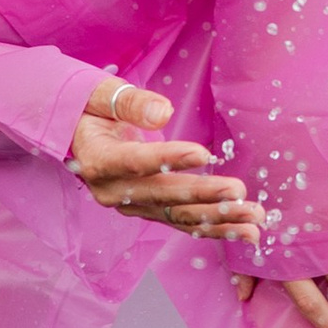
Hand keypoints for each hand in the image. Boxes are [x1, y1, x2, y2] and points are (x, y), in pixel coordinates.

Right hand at [69, 74, 261, 241]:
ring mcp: (130, 207)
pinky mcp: (147, 211)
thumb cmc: (89, 109)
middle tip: (240, 192)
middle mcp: (113, 192)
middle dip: (204, 196)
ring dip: (219, 220)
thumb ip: (129, 103)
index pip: (136, 162)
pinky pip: (183, 222)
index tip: (203, 154)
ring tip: (254, 220)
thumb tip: (163, 112)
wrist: (73, 136)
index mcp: (98, 161)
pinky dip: (216, 228)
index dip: (169, 159)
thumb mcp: (100, 95)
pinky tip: (247, 232)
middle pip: (163, 196)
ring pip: (178, 216)